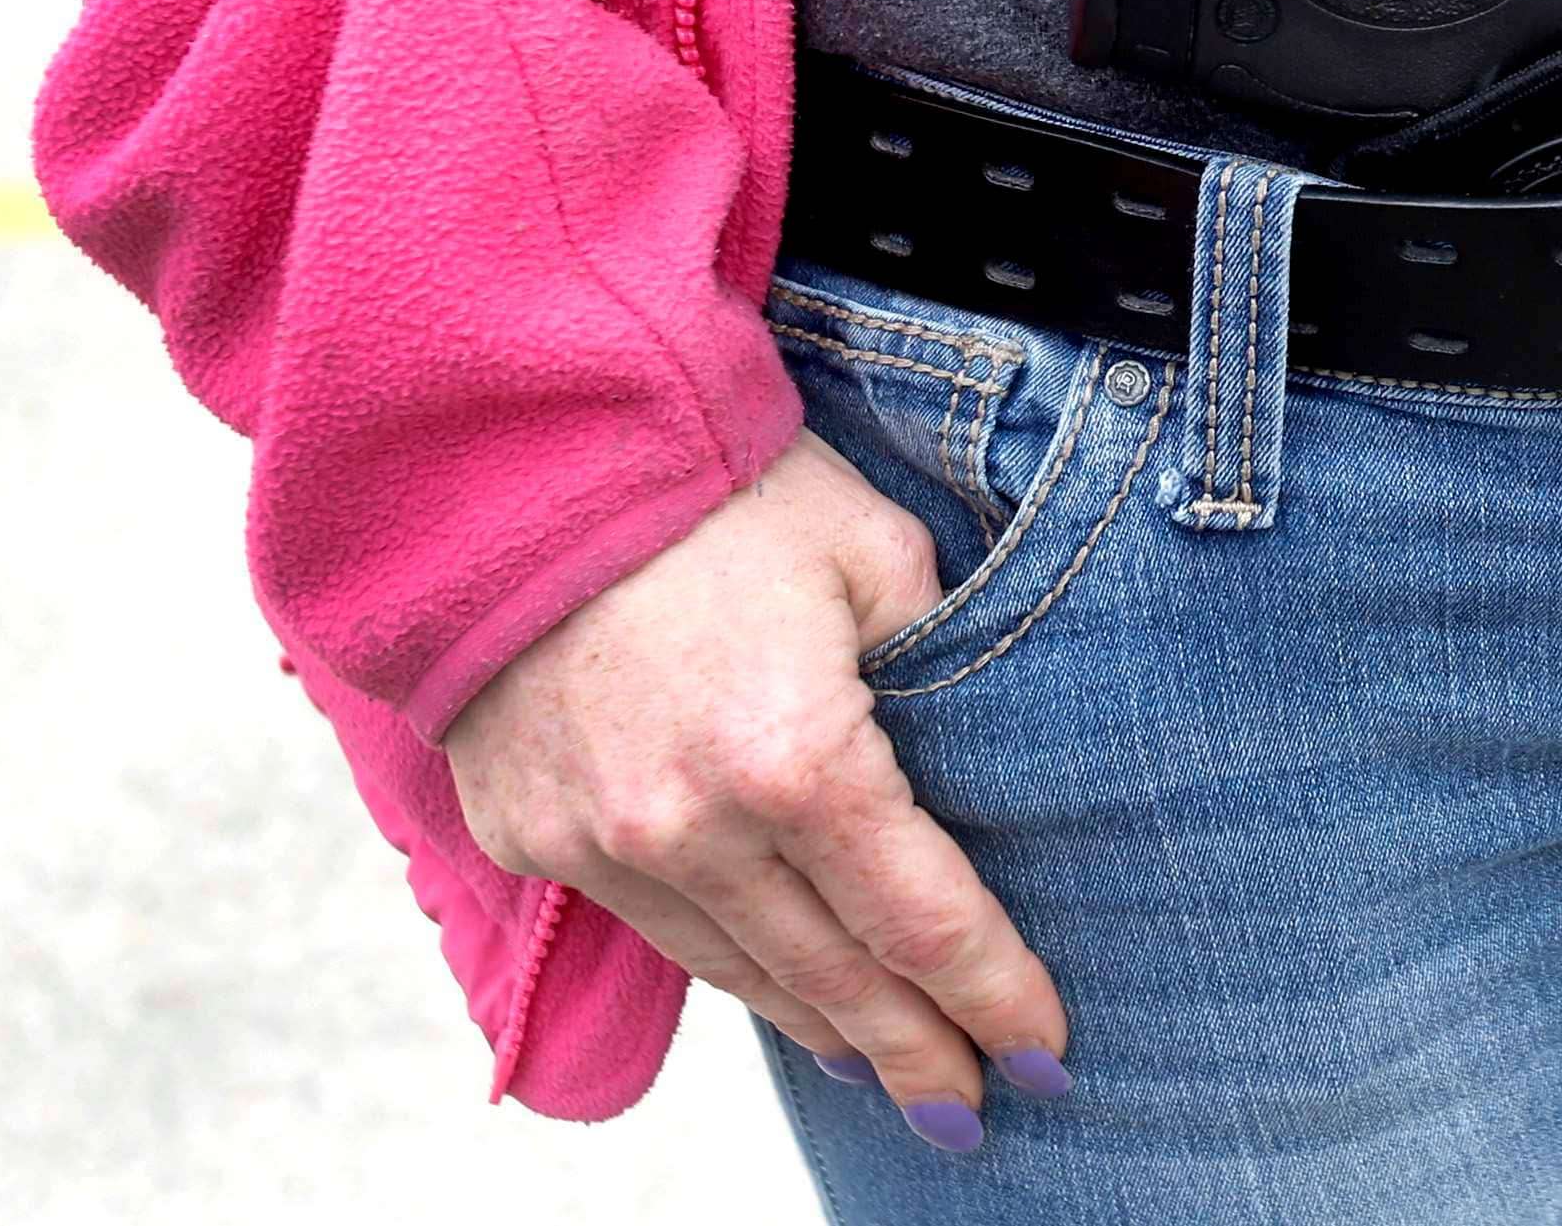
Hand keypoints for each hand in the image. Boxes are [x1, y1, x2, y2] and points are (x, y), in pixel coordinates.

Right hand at [445, 431, 1067, 1149]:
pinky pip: (656, 928)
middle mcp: (693, 828)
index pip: (923, 920)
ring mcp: (600, 843)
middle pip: (837, 978)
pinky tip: (780, 993)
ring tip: (891, 1069)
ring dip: (826, 1030)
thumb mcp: (874, 550)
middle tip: (977, 1107)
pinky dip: (730, 969)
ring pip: (742, 972)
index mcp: (799, 758)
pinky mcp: (531, 835)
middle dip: (918, 1049)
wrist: (516, 454)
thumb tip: (969, 738)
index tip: (1044, 1048)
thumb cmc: (717, 486)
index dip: (993, 992)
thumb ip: (936, 654)